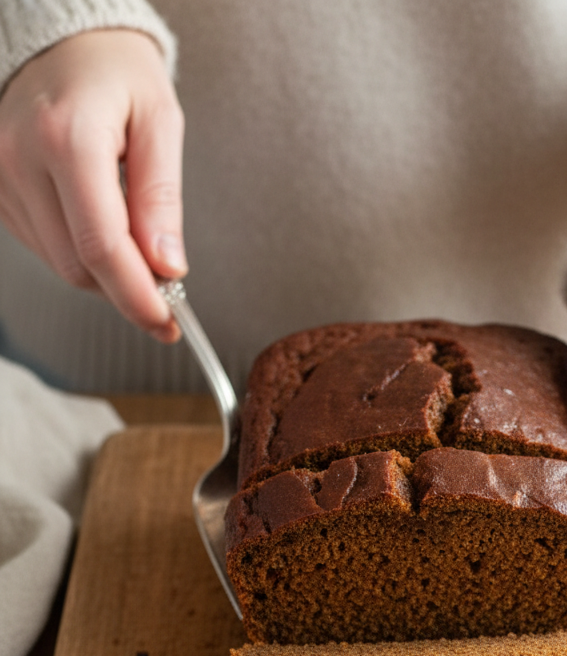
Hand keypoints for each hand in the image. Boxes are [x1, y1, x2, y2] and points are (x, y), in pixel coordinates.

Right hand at [0, 29, 185, 340]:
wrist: (61, 43)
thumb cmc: (114, 71)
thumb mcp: (159, 122)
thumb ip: (161, 198)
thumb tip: (167, 266)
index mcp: (67, 138)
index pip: (102, 247)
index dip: (137, 296)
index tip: (167, 320)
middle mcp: (22, 159)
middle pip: (78, 266)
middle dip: (126, 289)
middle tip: (166, 290)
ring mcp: (2, 177)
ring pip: (60, 265)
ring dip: (105, 274)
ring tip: (137, 247)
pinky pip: (45, 248)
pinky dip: (81, 254)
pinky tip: (101, 227)